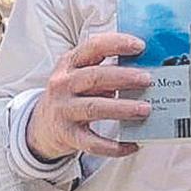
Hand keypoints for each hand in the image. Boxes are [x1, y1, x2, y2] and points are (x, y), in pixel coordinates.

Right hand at [26, 33, 152, 160]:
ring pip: (95, 108)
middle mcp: (63, 84)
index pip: (93, 47)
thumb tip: (145, 69)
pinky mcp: (68, 136)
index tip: (140, 46)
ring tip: (146, 109)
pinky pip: (94, 143)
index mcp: (69, 63)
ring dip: (122, 108)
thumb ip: (106, 69)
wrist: (42, 125)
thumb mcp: (81, 75)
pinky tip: (133, 145)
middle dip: (123, 77)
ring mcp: (64, 110)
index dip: (116, 44)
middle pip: (94, 77)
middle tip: (147, 79)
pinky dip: (115, 146)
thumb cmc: (73, 94)